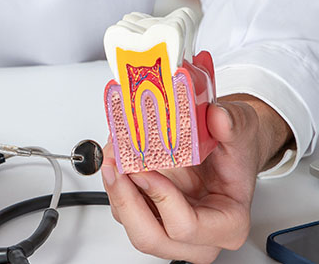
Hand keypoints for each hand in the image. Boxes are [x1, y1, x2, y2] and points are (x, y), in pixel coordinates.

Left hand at [101, 95, 291, 263]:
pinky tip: (117, 161)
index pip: (186, 226)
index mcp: (228, 223)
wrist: (228, 149)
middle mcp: (198, 236)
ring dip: (116, 191)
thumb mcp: (242, 129)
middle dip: (125, 201)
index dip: (160, 198)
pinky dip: (117, 186)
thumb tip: (217, 118)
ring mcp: (173, 229)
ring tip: (113, 156)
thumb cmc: (236, 149)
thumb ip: (233, 124)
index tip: (144, 169)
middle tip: (115, 166)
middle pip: (150, 237)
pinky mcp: (154, 216)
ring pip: (132, 225)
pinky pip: (126, 211)